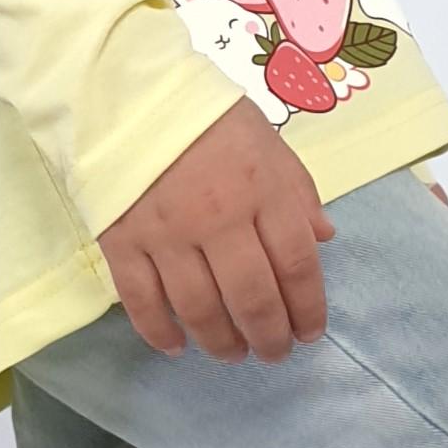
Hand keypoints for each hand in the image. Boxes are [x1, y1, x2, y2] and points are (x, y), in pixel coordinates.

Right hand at [96, 98, 337, 363]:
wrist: (126, 93)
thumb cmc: (207, 117)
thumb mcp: (268, 141)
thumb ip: (297, 191)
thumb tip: (325, 239)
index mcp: (262, 189)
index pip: (297, 265)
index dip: (308, 308)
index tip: (310, 331)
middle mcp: (219, 217)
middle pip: (253, 298)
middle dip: (270, 337)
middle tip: (274, 353)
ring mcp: (167, 233)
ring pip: (200, 309)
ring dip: (221, 342)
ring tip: (232, 354)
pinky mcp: (122, 241)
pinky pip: (142, 301)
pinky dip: (160, 331)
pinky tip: (176, 346)